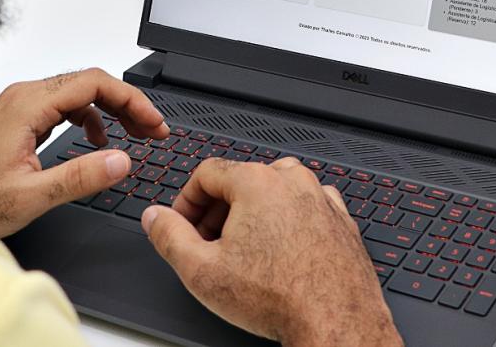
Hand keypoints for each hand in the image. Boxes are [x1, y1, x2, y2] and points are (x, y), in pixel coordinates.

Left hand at [0, 68, 168, 236]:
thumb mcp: (31, 196)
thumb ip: (80, 177)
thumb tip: (121, 160)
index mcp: (28, 105)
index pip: (95, 83)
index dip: (133, 100)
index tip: (154, 123)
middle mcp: (23, 97)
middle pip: (89, 83)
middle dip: (127, 104)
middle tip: (153, 130)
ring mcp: (17, 105)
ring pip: (76, 93)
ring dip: (109, 110)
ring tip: (132, 135)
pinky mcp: (15, 117)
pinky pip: (60, 105)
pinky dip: (86, 117)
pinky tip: (95, 139)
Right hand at [141, 158, 400, 346]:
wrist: (335, 321)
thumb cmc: (278, 298)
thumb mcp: (201, 271)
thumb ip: (169, 237)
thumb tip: (155, 218)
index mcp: (257, 181)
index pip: (207, 173)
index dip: (186, 200)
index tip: (181, 223)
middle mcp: (292, 181)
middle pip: (241, 180)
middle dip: (217, 210)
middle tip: (206, 244)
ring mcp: (321, 197)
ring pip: (274, 193)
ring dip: (252, 214)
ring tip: (243, 252)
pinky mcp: (340, 218)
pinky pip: (303, 208)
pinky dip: (286, 222)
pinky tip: (279, 254)